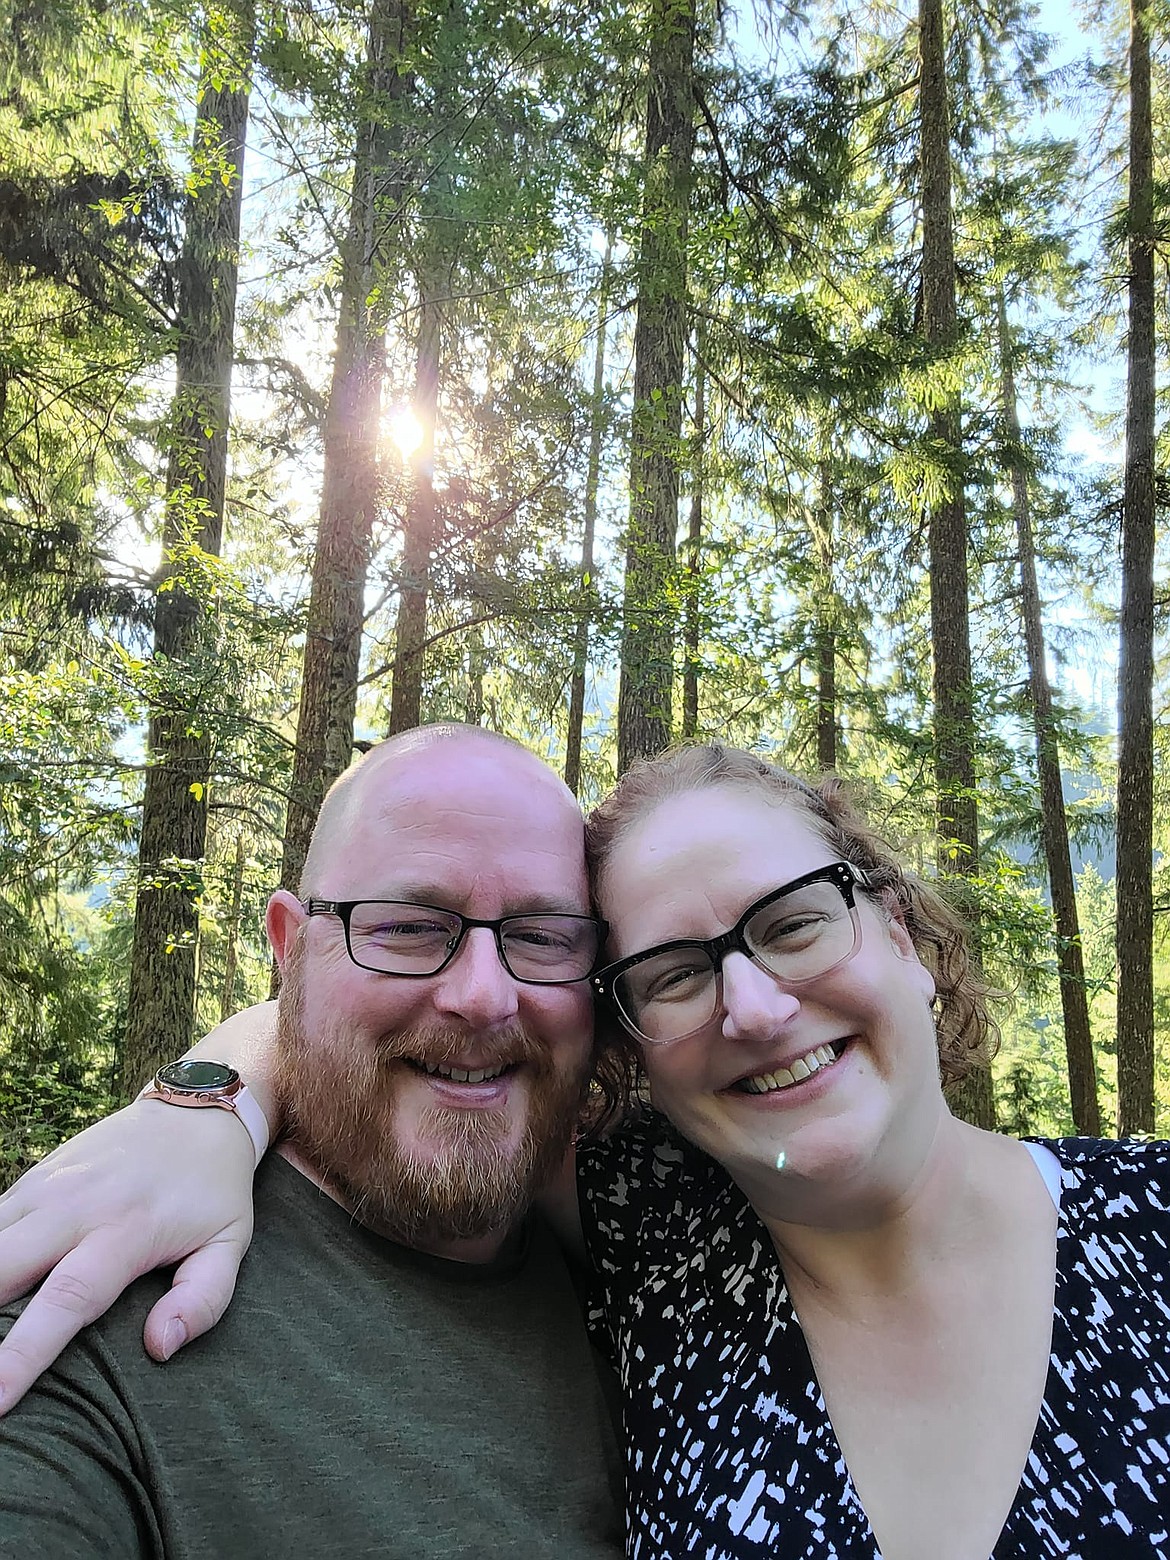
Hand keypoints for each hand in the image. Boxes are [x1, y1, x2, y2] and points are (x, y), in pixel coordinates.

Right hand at [0, 1099, 255, 1412]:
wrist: (196, 1112)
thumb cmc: (213, 1191)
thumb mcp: (230, 1243)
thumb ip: (203, 1299)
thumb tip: (160, 1347)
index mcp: (127, 1231)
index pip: (68, 1300)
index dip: (24, 1354)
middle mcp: (77, 1206)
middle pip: (3, 1268)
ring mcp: (48, 1187)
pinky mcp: (34, 1177)